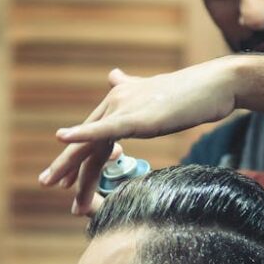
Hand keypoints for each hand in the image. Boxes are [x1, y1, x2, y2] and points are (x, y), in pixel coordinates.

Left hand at [38, 58, 236, 213]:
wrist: (215, 85)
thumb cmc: (192, 94)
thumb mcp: (154, 93)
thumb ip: (131, 87)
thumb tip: (113, 74)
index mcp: (119, 99)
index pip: (91, 133)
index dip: (76, 155)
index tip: (64, 177)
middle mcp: (115, 100)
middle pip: (86, 140)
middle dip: (66, 165)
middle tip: (48, 183)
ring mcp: (124, 107)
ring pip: (92, 143)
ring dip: (74, 168)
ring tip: (59, 189)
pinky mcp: (136, 115)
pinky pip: (104, 128)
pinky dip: (81, 133)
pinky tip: (63, 137)